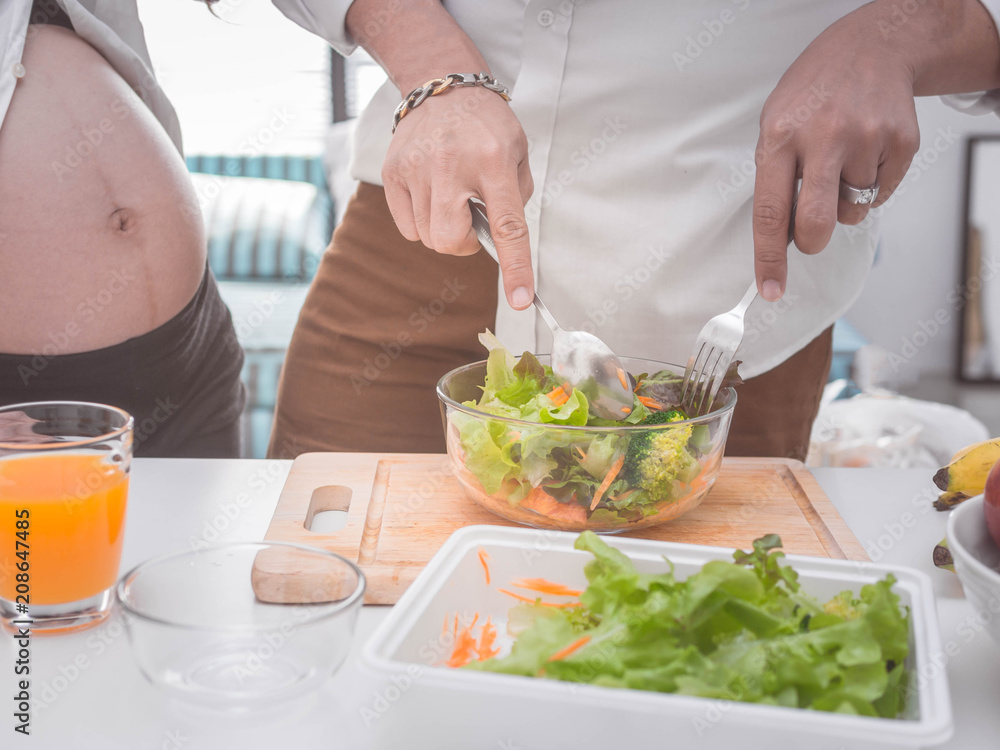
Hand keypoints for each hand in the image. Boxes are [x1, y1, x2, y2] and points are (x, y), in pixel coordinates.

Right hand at [382, 87, 534, 308]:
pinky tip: (430, 193)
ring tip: (451, 198)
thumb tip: (503, 241)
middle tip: (473, 219)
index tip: (521, 300)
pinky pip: (406, 227)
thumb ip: (515, 198)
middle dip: (465, 244)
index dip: (515, 268)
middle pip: (452, 241)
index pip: (508, 226)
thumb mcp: (517, 151)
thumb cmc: (484, 124)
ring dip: (444, 230)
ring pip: (428, 238)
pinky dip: (421, 222)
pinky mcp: (393, 172)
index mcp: (493, 162)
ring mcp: (417, 169)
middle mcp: (452, 166)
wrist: (441, 86)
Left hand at [752, 6, 920, 300]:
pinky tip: (865, 152)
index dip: (770, 259)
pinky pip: (881, 193)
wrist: (873, 46)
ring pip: (852, 210)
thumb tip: (778, 238)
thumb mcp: (776, 122)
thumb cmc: (815, 92)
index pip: (771, 212)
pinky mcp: (901, 142)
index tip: (771, 289)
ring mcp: (866, 138)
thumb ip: (774, 177)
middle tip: (811, 233)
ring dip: (844, 200)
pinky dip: (871, 184)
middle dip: (813, 242)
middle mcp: (823, 137)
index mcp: (780, 136)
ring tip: (840, 162)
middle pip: (817, 224)